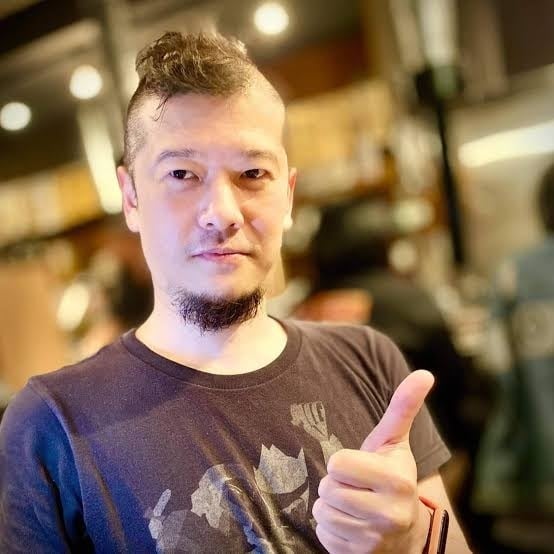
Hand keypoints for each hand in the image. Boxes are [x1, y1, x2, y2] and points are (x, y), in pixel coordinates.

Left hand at [313, 370, 434, 552]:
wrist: (404, 529)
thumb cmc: (391, 476)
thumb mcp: (395, 442)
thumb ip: (404, 406)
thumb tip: (425, 373)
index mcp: (398, 480)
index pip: (337, 464)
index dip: (343, 463)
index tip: (360, 468)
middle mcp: (391, 514)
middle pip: (328, 488)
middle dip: (336, 484)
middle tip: (357, 487)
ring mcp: (375, 540)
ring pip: (323, 511)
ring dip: (331, 505)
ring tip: (354, 504)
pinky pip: (322, 533)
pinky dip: (331, 527)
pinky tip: (351, 525)